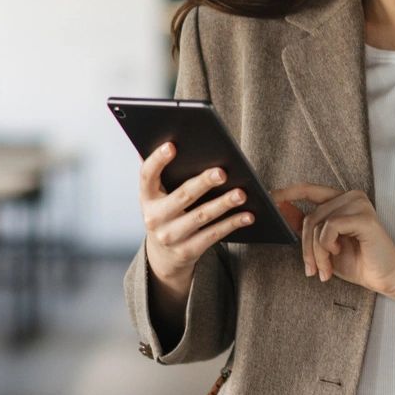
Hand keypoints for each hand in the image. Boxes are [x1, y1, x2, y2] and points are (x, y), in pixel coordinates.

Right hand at [138, 142, 255, 282]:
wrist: (163, 256)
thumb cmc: (166, 212)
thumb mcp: (157, 195)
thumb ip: (162, 172)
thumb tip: (168, 138)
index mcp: (146, 197)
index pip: (147, 175)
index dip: (157, 160)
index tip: (172, 145)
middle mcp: (154, 218)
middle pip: (182, 196)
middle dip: (203, 183)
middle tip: (222, 171)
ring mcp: (170, 237)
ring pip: (201, 217)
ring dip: (224, 204)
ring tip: (242, 193)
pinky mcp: (188, 251)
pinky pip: (213, 235)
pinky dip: (232, 223)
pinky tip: (248, 214)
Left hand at [268, 183, 394, 303]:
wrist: (385, 278)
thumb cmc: (358, 262)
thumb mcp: (323, 245)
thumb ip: (306, 226)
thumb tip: (282, 209)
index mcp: (341, 200)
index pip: (308, 190)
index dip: (286, 193)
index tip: (267, 199)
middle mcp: (351, 196)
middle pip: (310, 216)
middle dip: (306, 248)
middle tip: (312, 270)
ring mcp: (358, 204)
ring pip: (318, 224)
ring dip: (316, 252)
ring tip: (324, 270)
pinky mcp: (364, 217)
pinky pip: (330, 227)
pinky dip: (327, 246)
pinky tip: (338, 253)